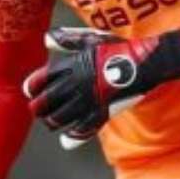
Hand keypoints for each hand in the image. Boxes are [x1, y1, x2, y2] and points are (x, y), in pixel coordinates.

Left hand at [23, 27, 179, 149]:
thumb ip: (69, 39)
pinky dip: (73, 137)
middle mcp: (77, 83)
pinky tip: (67, 140)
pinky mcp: (103, 113)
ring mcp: (90, 100)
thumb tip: (46, 38)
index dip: (32, 87)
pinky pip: (83, 129)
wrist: (147, 63)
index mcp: (72, 65)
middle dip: (38, 108)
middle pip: (46, 101)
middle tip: (38, 110)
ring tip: (52, 122)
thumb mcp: (93, 38)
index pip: (41, 80)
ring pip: (60, 118)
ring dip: (52, 121)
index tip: (32, 91)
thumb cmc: (120, 48)